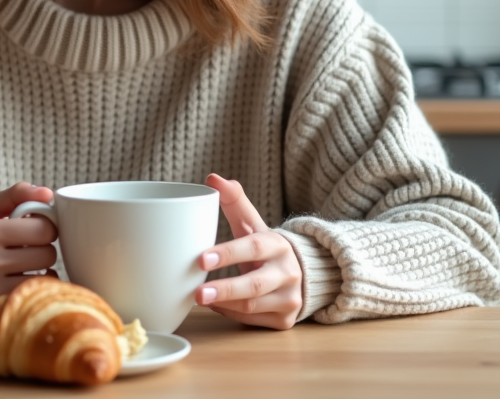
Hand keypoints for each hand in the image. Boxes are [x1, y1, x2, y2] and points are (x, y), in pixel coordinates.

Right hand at [0, 182, 57, 315]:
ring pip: (43, 278)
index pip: (42, 229)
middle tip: (32, 248)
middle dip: (45, 249)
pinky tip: (24, 281)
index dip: (47, 227)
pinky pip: (31, 297)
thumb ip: (17, 194)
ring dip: (42, 271)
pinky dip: (35, 289)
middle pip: (46, 255)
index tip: (38, 229)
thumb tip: (48, 193)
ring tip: (28, 265)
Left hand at [194, 173, 302, 329]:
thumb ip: (233, 199)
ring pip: (251, 307)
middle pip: (253, 284)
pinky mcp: (285, 320)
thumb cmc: (264, 246)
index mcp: (277, 244)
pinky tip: (216, 306)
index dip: (227, 253)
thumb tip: (212, 178)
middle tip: (197, 293)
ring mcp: (289, 299)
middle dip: (224, 289)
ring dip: (223, 304)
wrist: (302, 272)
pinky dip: (230, 314)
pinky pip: (251, 321)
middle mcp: (288, 272)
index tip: (201, 259)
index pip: (252, 248)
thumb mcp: (252, 223)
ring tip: (199, 298)